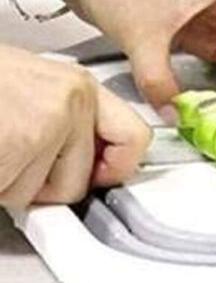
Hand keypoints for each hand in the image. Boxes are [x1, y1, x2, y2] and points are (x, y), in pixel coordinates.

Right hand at [0, 45, 150, 207]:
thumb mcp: (36, 92)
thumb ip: (70, 125)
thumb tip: (97, 164)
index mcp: (81, 87)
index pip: (136, 138)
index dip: (117, 169)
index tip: (99, 176)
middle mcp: (73, 100)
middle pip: (79, 182)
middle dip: (41, 186)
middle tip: (12, 157)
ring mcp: (48, 122)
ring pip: (38, 194)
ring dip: (7, 182)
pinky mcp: (19, 142)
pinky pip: (8, 195)